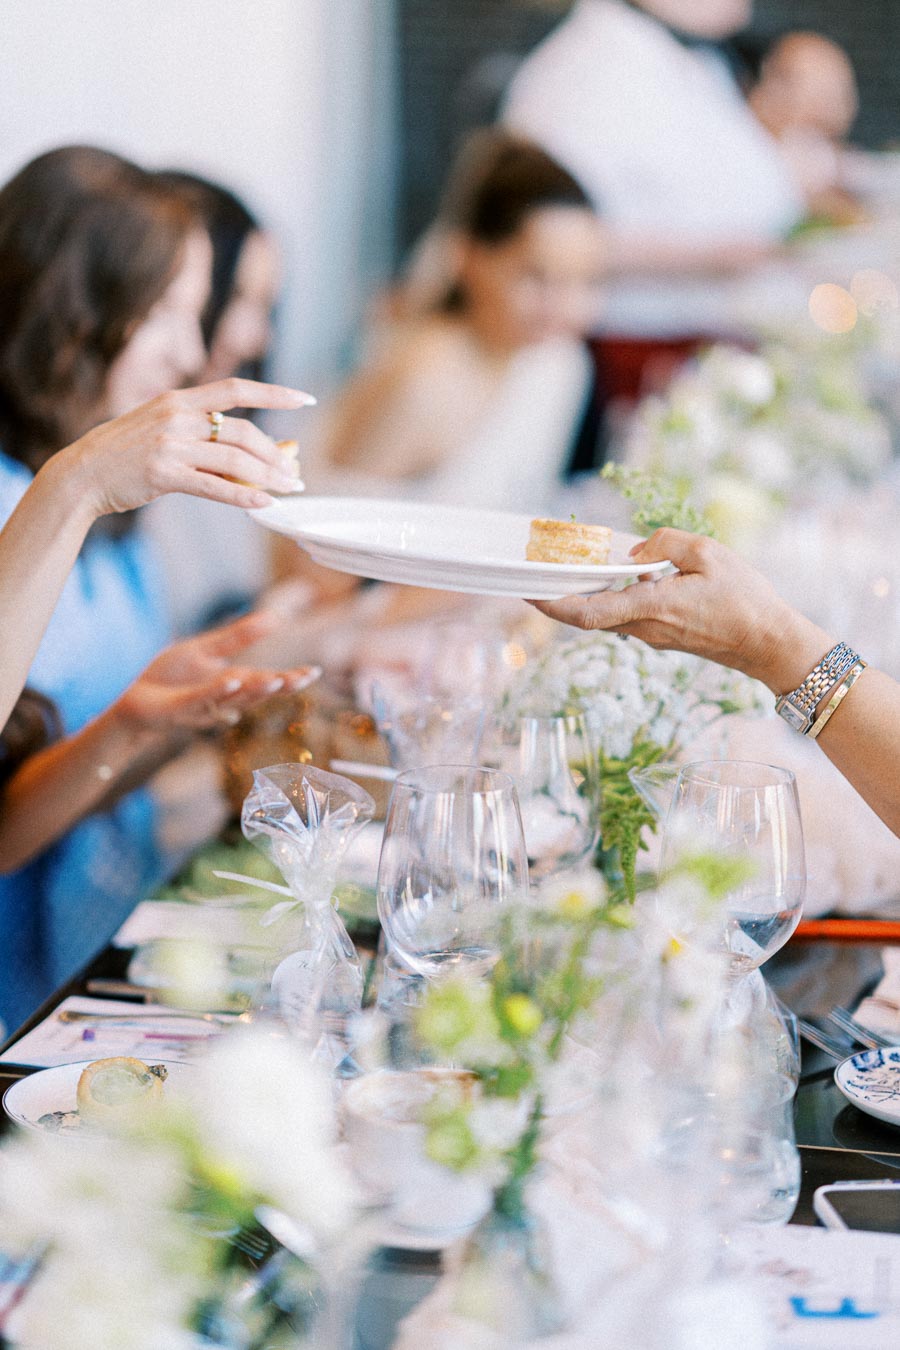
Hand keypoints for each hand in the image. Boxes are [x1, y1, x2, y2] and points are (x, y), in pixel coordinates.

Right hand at [58, 377, 314, 517]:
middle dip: (276, 454)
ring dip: (268, 477)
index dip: (275, 393)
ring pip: (234, 460)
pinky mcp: (163, 475)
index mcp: (179, 400)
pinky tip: (264, 504)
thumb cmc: (126, 454)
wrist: (82, 473)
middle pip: (243, 432)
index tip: (305, 400)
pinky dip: (243, 496)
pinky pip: (214, 487)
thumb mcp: (161, 429)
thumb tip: (249, 455)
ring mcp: (169, 445)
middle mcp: (176, 417)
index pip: (236, 389)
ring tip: (288, 489)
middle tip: (296, 473)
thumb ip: (199, 434)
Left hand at [112, 609, 320, 732]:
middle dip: (281, 687)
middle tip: (307, 678)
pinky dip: (217, 690)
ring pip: (234, 698)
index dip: (290, 679)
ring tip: (279, 680)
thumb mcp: (205, 650)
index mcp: (231, 684)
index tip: (314, 672)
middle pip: (256, 693)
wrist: (132, 703)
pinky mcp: (178, 708)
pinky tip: (232, 679)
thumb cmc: (169, 678)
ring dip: (256, 689)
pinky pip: (200, 699)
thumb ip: (238, 636)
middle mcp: (222, 699)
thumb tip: (275, 617)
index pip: (266, 682)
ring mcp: (201, 706)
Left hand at [530, 528, 830, 693]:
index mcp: (650, 608)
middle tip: (535, 571)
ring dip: (586, 594)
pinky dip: (612, 597)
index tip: (527, 591)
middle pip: (588, 614)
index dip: (551, 603)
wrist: (769, 643)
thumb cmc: (745, 599)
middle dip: (559, 595)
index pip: (587, 612)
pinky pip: (627, 615)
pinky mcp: (663, 636)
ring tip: (569, 567)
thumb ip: (665, 543)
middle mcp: (644, 628)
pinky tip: (615, 575)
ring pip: (607, 614)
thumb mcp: (708, 553)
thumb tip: (635, 552)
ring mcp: (653, 636)